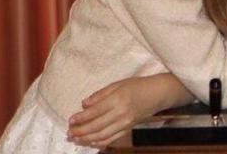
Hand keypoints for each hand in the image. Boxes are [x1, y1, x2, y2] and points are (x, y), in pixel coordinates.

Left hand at [67, 74, 186, 148]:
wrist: (157, 94)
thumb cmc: (137, 86)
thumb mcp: (118, 84)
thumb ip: (100, 95)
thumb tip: (84, 104)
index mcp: (118, 99)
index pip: (95, 112)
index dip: (81, 118)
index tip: (70, 120)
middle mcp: (121, 113)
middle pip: (96, 126)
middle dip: (80, 131)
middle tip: (69, 132)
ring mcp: (125, 123)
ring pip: (102, 135)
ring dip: (87, 138)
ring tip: (76, 138)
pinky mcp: (128, 129)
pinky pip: (111, 139)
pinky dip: (99, 143)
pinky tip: (90, 142)